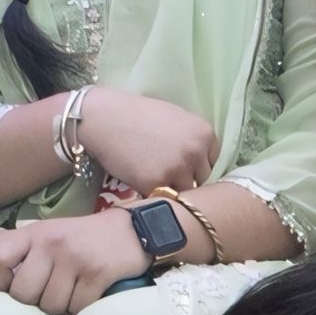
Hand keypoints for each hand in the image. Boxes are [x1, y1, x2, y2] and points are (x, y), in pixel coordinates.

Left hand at [0, 210, 151, 314]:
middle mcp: (51, 244)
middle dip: (34, 299)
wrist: (131, 230)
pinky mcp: (97, 274)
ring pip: (49, 305)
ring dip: (59, 305)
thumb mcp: (44, 233)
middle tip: (50, 288)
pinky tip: (86, 292)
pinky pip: (76, 308)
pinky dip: (80, 308)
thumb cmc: (81, 237)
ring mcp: (74, 259)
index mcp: (34, 233)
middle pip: (23, 293)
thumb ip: (10, 244)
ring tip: (70, 289)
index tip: (14, 281)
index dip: (0, 280)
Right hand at [78, 91, 217, 197]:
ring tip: (152, 175)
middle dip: (185, 177)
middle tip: (162, 169)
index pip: (211, 161)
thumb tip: (203, 165)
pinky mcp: (155, 184)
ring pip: (185, 193)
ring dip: (171, 189)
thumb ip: (193, 140)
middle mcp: (195, 152)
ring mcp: (177, 170)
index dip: (194, 163)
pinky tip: (140, 178)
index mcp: (204, 133)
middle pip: (202, 179)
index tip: (176, 159)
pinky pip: (163, 199)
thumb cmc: (137, 115)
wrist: (104, 118)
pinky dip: (153, 193)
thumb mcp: (175, 118)